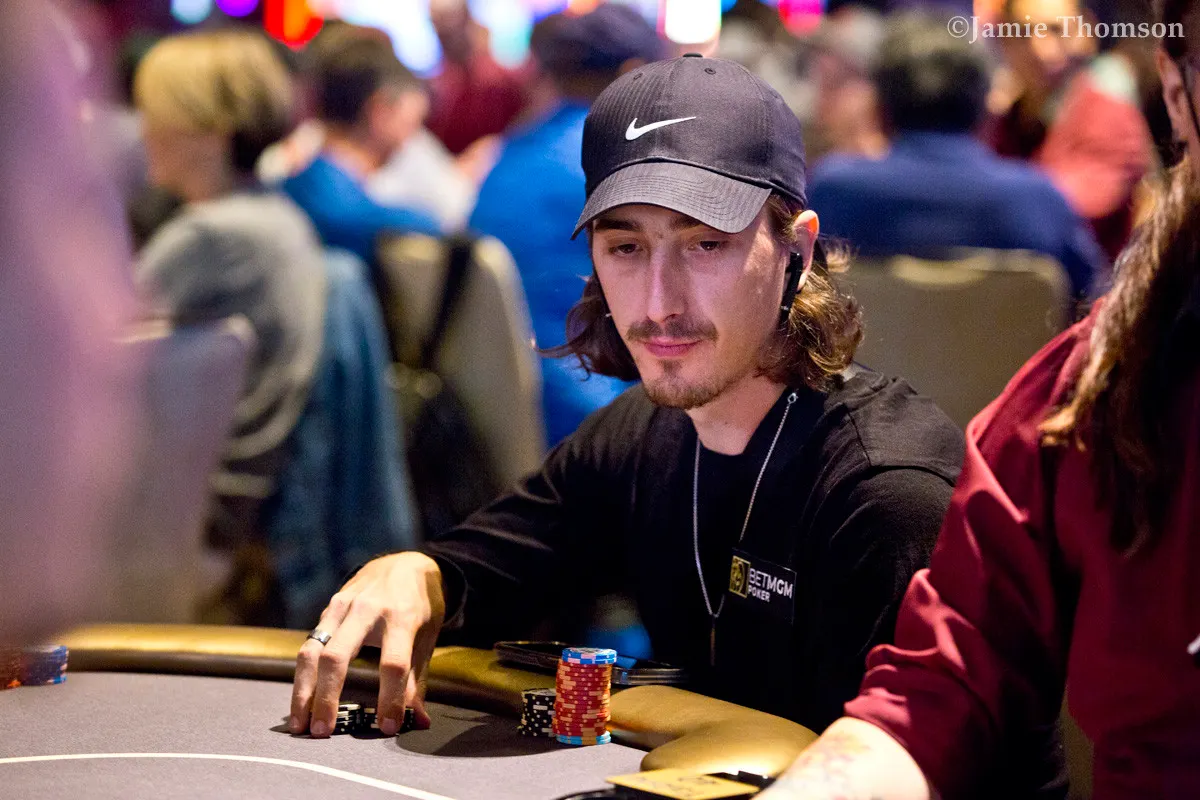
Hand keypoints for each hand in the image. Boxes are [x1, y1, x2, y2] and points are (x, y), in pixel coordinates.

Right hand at [290, 552, 445, 737]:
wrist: (404, 563)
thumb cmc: (420, 605)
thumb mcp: (427, 637)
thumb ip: (418, 679)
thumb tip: (418, 721)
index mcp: (402, 617)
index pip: (394, 664)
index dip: (390, 698)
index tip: (387, 727)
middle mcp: (368, 610)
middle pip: (337, 657)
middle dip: (327, 697)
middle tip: (323, 732)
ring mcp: (342, 607)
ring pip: (312, 651)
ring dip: (303, 691)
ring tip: (300, 725)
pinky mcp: (328, 610)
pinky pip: (309, 645)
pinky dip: (302, 677)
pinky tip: (300, 702)